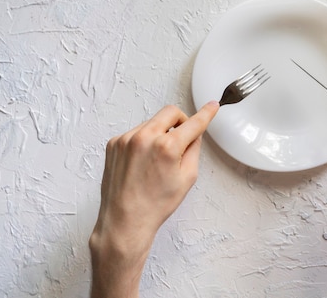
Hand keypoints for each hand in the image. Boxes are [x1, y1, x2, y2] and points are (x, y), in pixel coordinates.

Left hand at [89, 102, 218, 297]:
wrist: (125, 220)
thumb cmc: (155, 205)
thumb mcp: (187, 178)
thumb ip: (193, 150)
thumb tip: (194, 134)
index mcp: (167, 147)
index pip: (193, 123)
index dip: (206, 113)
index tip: (212, 106)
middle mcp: (145, 138)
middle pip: (170, 112)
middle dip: (180, 121)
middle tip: (181, 137)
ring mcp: (126, 139)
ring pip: (152, 123)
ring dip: (160, 133)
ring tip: (156, 161)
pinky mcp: (114, 143)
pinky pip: (135, 133)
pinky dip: (143, 142)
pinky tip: (142, 163)